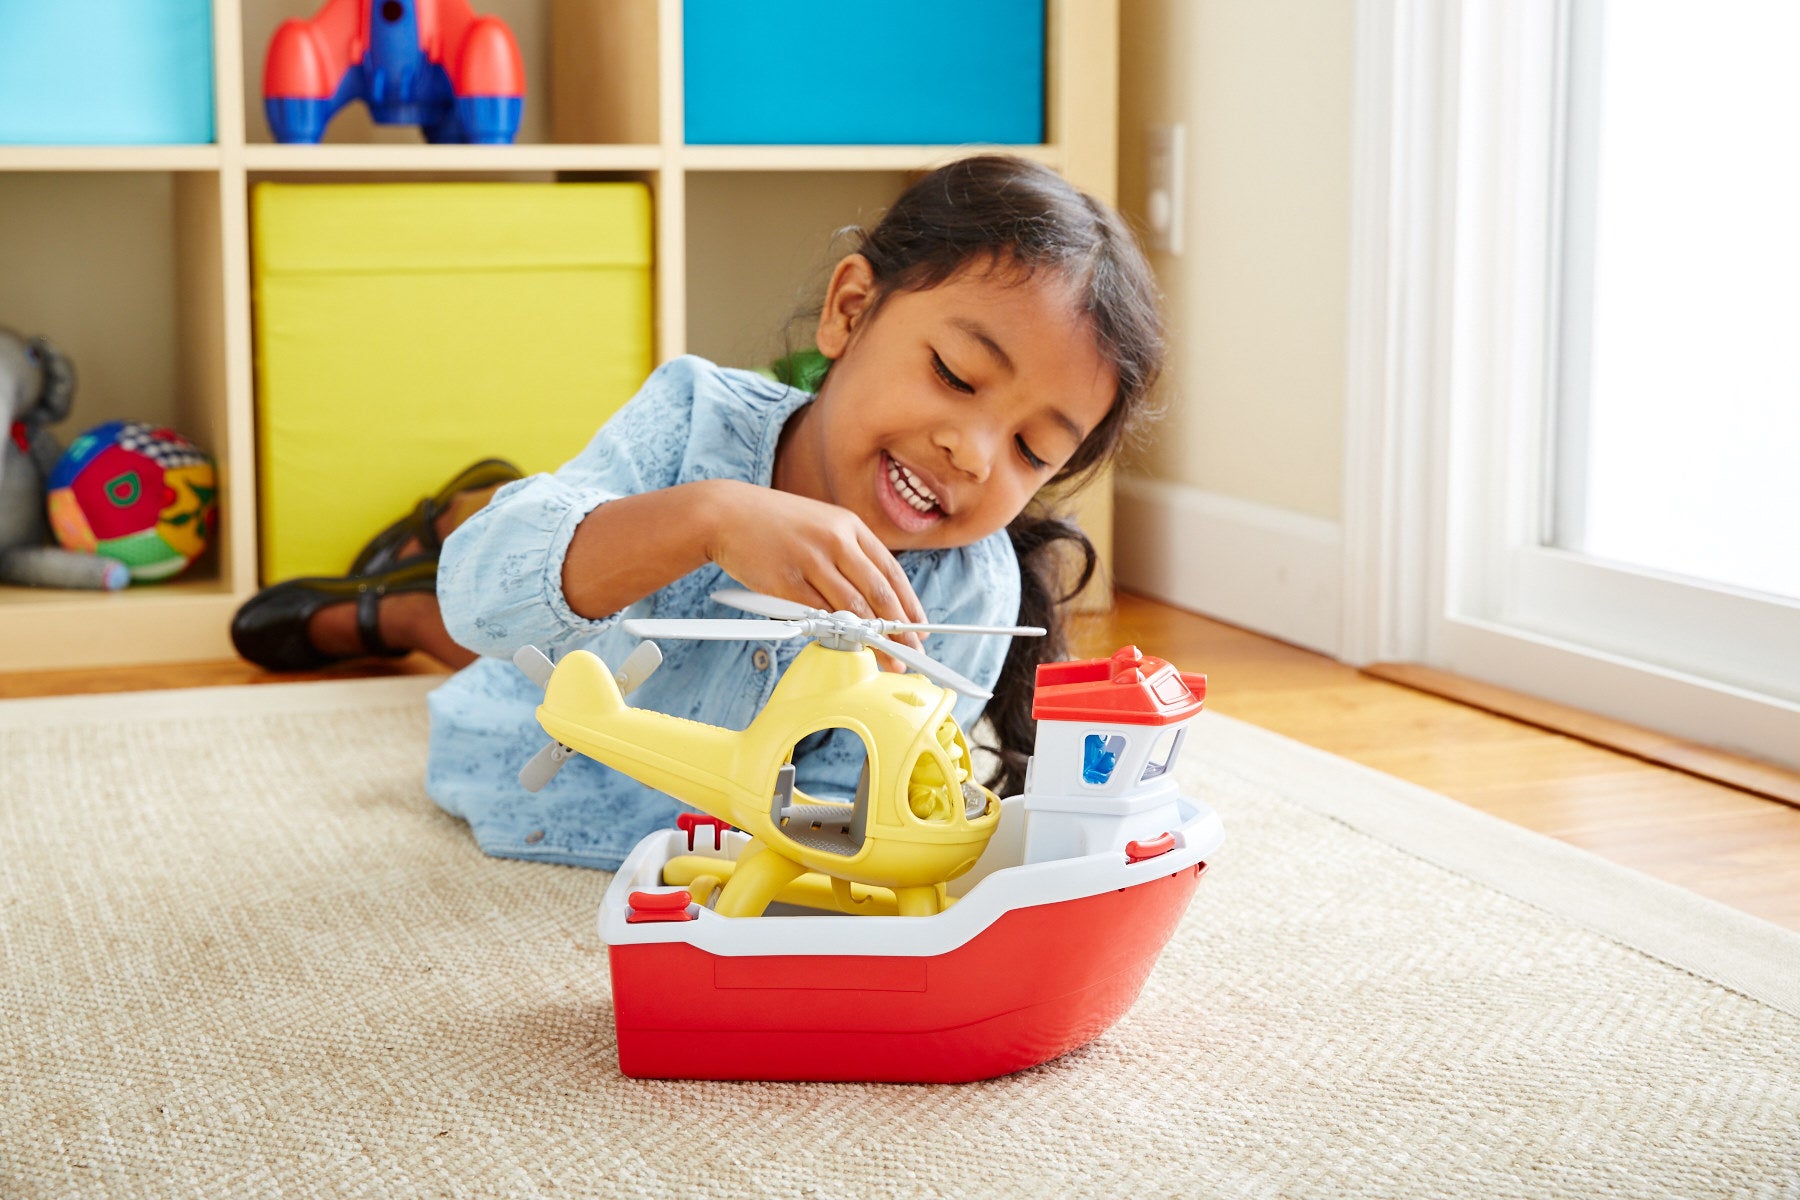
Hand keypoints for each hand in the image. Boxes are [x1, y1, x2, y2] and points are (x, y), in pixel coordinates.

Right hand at [703, 481, 928, 667]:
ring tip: (884, 656)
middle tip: (911, 652)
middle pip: (878, 593)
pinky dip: (835, 633)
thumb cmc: (774, 524)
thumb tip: (873, 598)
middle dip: (899, 628)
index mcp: (850, 526)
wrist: (725, 513)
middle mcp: (836, 540)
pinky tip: (847, 645)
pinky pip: (818, 614)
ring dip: (871, 638)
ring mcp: (811, 560)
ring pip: (852, 608)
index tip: (919, 627)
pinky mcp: (786, 581)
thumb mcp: (821, 524)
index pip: (890, 571)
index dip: (908, 603)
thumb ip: (847, 554)